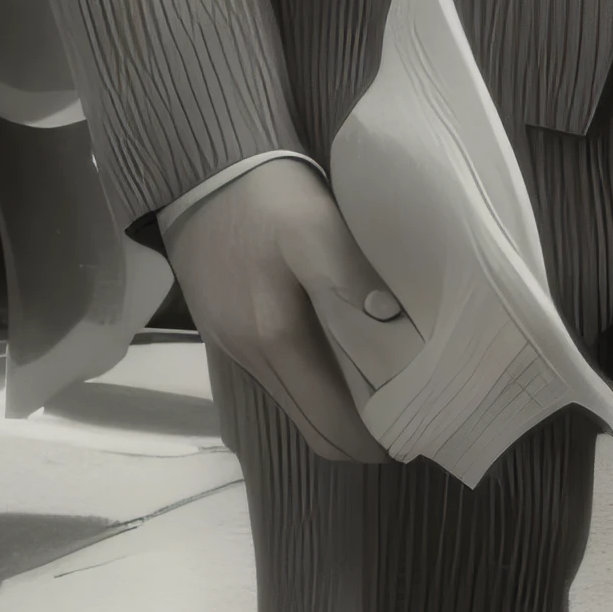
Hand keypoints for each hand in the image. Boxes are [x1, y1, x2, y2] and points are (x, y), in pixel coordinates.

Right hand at [163, 161, 396, 463]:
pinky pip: (276, 383)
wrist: (200, 170)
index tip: (412, 433)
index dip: (372, 441)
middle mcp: (249, 357)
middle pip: (310, 428)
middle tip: (405, 420)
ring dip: (334, 414)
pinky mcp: (226, 333)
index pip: (329, 422)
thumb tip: (395, 324)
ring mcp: (233, 349)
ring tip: (382, 394)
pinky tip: (341, 366)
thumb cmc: (266, 197)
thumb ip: (350, 278)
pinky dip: (311, 390)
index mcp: (274, 338)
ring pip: (293, 409)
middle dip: (357, 438)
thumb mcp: (316, 227)